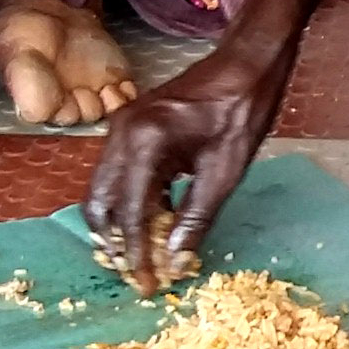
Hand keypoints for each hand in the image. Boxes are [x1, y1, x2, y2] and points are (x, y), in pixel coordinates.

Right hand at [84, 35, 294, 291]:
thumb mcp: (224, 174)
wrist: (247, 63)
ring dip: (121, 224)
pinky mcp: (131, 127)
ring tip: (142, 257)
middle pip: (101, 203)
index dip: (136, 255)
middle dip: (115, 243)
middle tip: (136, 274)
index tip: (146, 285)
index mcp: (143, 143)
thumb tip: (175, 262)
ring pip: (106, 189)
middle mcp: (120, 134)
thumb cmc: (242, 112)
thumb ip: (195, 220)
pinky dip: (131, 201)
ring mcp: (121, 128)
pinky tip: (153, 222)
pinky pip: (119, 173)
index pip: (128, 214)